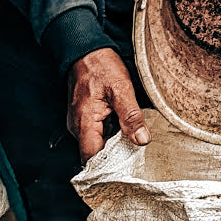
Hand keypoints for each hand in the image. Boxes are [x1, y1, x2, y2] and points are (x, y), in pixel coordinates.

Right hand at [67, 48, 149, 162]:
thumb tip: (142, 140)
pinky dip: (111, 134)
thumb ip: (131, 116)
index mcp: (84, 122)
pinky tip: (125, 129)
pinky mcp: (86, 118)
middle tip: (137, 156)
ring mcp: (80, 122)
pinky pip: (98, 133)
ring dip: (115, 145)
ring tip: (134, 141)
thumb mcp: (121, 89)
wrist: (86, 50)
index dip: (108, 167)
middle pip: (95, 153)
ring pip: (98, 143)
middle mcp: (78, 126)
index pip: (92, 158)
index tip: (127, 169)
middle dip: (115, 157)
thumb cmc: (101, 66)